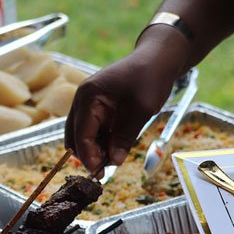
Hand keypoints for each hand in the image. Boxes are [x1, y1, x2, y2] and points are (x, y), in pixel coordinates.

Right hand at [65, 26, 189, 172]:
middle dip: (88, 154)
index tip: (100, 174)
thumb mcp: (141, 110)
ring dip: (94, 149)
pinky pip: (92, 129)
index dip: (89, 156)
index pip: (81, 133)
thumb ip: (125, 137)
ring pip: (81, 134)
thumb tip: (114, 162)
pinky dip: (99, 141)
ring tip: (113, 160)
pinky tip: (114, 149)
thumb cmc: (150, 78)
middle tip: (105, 171)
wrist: (158, 58)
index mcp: (88, 97)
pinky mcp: (97, 106)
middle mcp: (82, 99)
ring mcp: (88, 102)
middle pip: (74, 135)